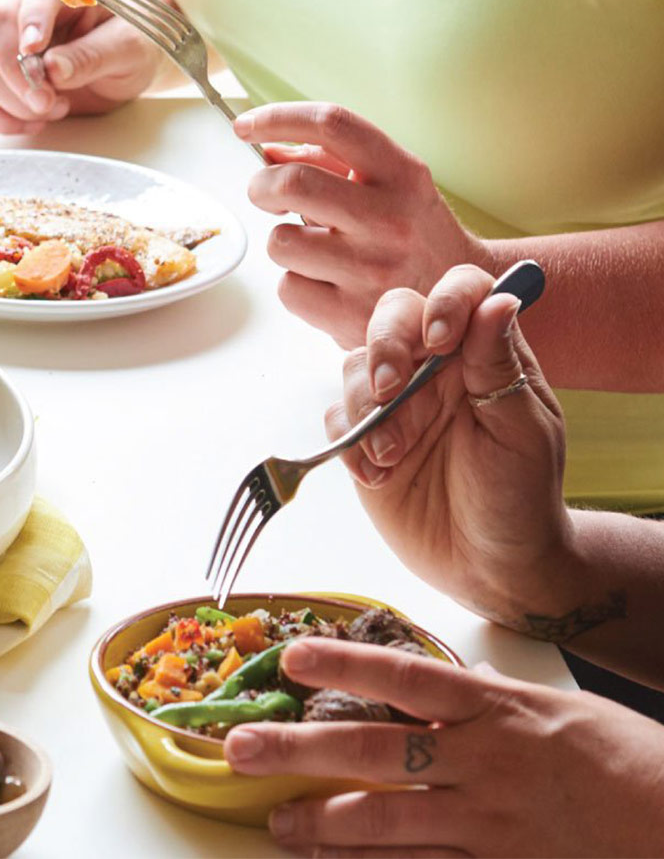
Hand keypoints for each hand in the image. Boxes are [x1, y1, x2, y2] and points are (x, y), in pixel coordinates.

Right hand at [0, 0, 163, 135]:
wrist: (129, 66)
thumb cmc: (134, 45)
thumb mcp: (130, 50)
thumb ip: (94, 55)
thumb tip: (52, 68)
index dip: (31, 21)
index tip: (33, 51)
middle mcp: (27, 10)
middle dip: (18, 74)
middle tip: (49, 103)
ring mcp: (7, 43)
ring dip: (13, 100)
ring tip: (56, 109)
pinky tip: (32, 121)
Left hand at [226, 639, 663, 856]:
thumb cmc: (631, 765)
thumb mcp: (559, 712)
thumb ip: (489, 704)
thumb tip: (438, 689)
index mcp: (500, 710)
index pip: (406, 676)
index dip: (344, 664)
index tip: (292, 656)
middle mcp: (486, 762)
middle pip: (372, 750)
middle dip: (297, 749)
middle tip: (240, 749)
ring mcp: (490, 822)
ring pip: (385, 820)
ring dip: (322, 823)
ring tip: (279, 824)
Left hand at [236, 102, 489, 346]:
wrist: (457, 304)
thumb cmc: (411, 235)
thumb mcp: (391, 185)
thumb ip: (332, 161)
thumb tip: (270, 149)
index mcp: (402, 174)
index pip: (333, 124)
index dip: (279, 118)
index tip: (246, 125)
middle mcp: (389, 219)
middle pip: (293, 182)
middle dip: (261, 186)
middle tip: (264, 194)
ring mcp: (371, 270)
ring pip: (280, 241)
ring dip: (282, 241)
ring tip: (311, 248)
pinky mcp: (351, 315)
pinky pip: (288, 288)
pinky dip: (294, 283)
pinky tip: (323, 283)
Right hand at [329, 266, 568, 623]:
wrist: (489, 565)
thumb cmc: (520, 496)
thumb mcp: (523, 430)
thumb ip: (500, 365)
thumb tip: (498, 300)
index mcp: (484, 355)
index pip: (461, 293)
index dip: (444, 302)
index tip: (439, 341)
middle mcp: (436, 369)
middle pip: (391, 317)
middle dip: (385, 349)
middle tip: (391, 390)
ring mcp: (396, 404)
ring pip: (355, 367)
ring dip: (367, 408)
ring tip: (394, 455)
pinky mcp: (364, 440)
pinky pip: (335, 419)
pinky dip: (348, 443)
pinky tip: (377, 474)